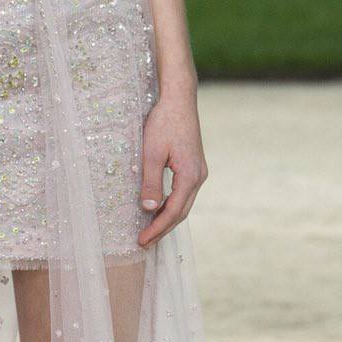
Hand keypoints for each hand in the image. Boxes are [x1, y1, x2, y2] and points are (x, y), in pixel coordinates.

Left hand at [138, 90, 206, 247]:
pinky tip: (159, 208)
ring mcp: (198, 171)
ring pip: (184, 203)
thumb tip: (149, 208)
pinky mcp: (194, 165)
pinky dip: (172, 204)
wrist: (178, 99)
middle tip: (144, 242)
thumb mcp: (151, 153)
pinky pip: (184, 193)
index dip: (157, 228)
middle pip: (181, 212)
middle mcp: (199, 176)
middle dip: (163, 228)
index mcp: (190, 176)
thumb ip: (151, 182)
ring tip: (150, 230)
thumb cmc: (163, 122)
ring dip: (167, 218)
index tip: (142, 240)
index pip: (173, 211)